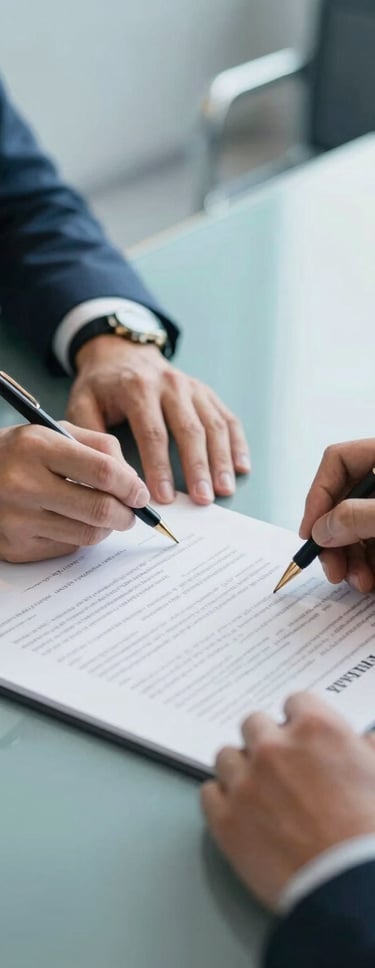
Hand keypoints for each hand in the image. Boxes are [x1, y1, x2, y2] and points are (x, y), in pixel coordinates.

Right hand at [0, 422, 148, 561]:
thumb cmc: (19, 452)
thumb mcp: (55, 432)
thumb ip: (100, 448)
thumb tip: (133, 483)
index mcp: (36, 446)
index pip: (102, 472)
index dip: (131, 486)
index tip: (140, 493)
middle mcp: (22, 483)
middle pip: (98, 509)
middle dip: (126, 514)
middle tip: (131, 512)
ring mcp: (16, 519)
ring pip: (87, 534)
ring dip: (106, 528)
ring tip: (105, 515)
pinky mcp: (14, 547)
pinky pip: (66, 548)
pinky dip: (78, 537)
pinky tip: (70, 522)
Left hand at [65, 337, 249, 504]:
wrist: (122, 353)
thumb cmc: (102, 386)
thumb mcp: (82, 403)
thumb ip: (90, 436)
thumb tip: (106, 474)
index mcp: (138, 388)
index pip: (153, 432)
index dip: (160, 466)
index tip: (164, 496)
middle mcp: (171, 384)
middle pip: (190, 430)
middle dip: (197, 468)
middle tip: (202, 500)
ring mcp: (193, 388)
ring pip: (214, 425)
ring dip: (221, 460)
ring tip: (223, 490)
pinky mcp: (206, 394)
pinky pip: (227, 418)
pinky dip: (237, 444)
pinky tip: (242, 467)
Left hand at [202, 693, 374, 909]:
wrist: (349, 887)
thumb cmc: (370, 833)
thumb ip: (367, 748)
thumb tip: (365, 739)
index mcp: (315, 729)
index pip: (295, 702)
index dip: (300, 721)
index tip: (301, 736)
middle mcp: (274, 747)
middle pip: (254, 724)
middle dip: (267, 742)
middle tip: (281, 767)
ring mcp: (245, 782)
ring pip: (227, 756)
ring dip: (241, 769)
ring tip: (259, 792)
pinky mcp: (224, 818)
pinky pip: (208, 792)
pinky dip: (223, 800)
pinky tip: (241, 813)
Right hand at [299, 439, 374, 592]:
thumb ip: (355, 517)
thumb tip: (321, 531)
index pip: (337, 462)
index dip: (318, 496)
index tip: (310, 534)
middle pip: (345, 501)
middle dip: (336, 540)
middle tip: (333, 570)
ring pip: (360, 528)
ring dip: (353, 559)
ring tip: (360, 583)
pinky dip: (370, 562)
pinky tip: (371, 580)